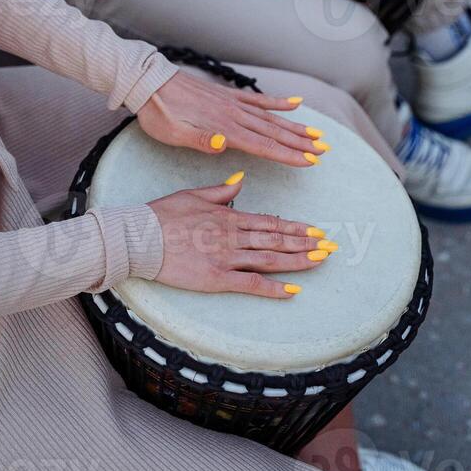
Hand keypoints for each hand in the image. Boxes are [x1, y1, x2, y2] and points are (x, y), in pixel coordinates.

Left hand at [137, 70, 328, 166]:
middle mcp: (232, 115)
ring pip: (271, 118)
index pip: (262, 145)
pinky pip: (258, 99)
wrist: (148, 83)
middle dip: (300, 142)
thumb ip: (199, 140)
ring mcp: (232, 103)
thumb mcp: (171, 133)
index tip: (309, 161)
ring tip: (317, 134)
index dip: (287, 155)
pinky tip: (295, 103)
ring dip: (295, 127)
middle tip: (324, 150)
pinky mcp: (227, 96)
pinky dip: (278, 102)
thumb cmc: (158, 113)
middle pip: (274, 132)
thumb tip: (222, 144)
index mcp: (222, 128)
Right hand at [149, 178, 334, 297]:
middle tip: (330, 247)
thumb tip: (240, 180)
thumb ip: (220, 190)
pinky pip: (250, 284)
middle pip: (276, 241)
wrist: (140, 237)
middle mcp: (233, 236)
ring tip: (321, 261)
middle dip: (306, 244)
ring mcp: (226, 257)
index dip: (295, 228)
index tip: (316, 230)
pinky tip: (293, 291)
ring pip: (270, 259)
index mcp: (228, 216)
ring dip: (298, 261)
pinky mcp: (216, 278)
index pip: (270, 222)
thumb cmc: (162, 215)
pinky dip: (273, 288)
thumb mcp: (193, 195)